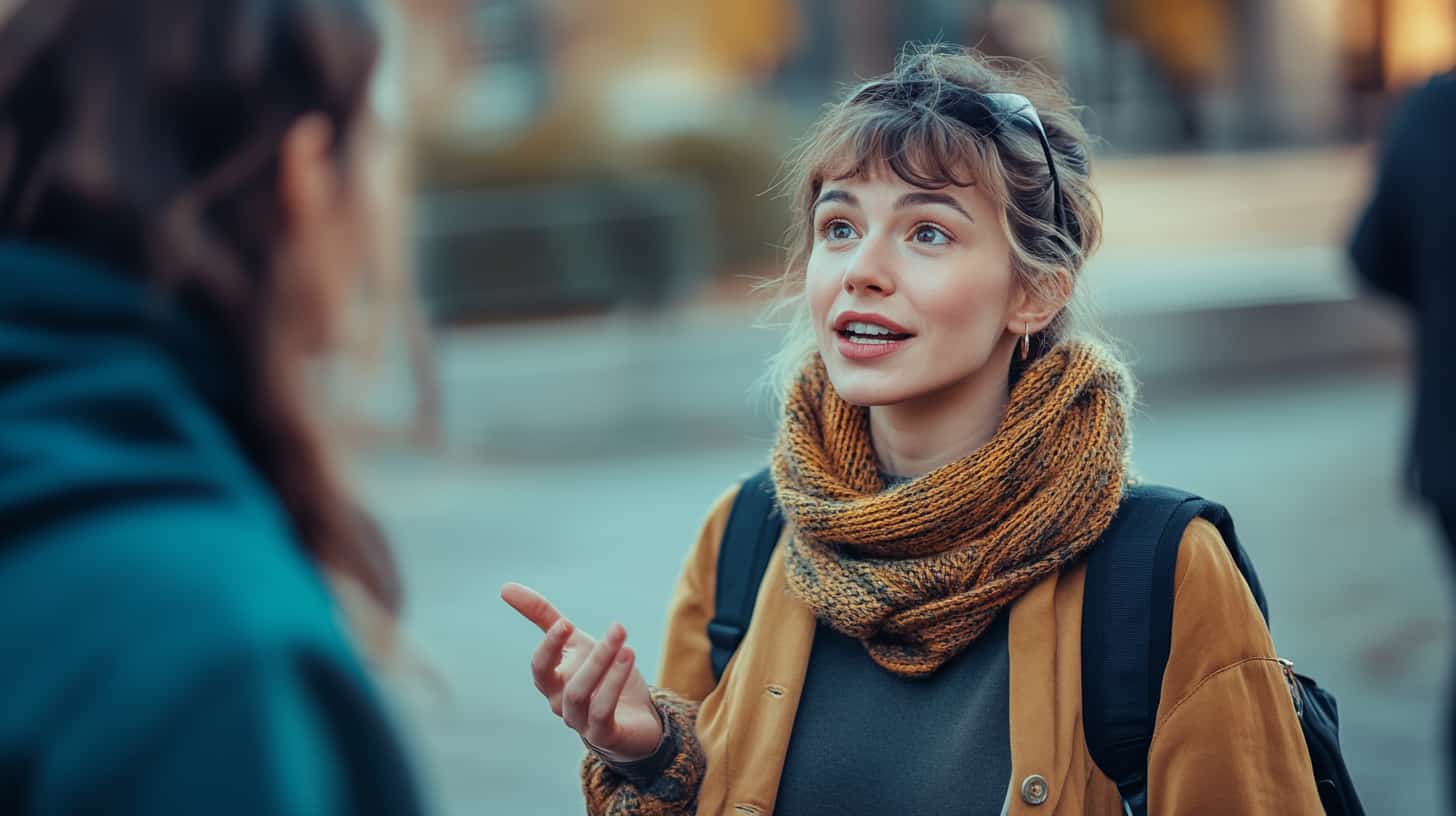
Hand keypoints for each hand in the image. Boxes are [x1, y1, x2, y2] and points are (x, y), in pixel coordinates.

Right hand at [500, 582, 663, 761]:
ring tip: (627, 646)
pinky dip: (613, 687)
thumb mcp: (576, 643)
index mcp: (552, 683)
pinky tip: (629, 660)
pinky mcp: (603, 735)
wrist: (634, 719)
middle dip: (594, 654)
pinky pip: (602, 713)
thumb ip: (545, 617)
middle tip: (619, 627)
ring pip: (581, 695)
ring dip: (605, 667)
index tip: (565, 624)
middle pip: (566, 682)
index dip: (550, 646)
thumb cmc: (599, 678)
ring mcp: (580, 722)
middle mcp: (561, 704)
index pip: (540, 667)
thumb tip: (505, 587)